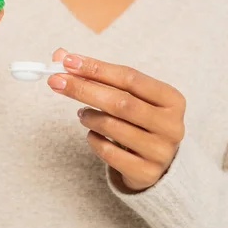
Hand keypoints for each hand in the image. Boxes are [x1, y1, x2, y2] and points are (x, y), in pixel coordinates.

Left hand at [48, 48, 185, 191]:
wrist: (157, 162)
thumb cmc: (138, 120)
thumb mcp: (127, 95)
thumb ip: (97, 75)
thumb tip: (60, 55)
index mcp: (171, 99)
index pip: (129, 77)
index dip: (96, 68)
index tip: (67, 61)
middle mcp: (171, 125)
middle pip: (120, 102)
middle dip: (83, 89)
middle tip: (55, 81)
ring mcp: (160, 151)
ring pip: (112, 127)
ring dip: (88, 116)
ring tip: (81, 113)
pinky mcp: (146, 172)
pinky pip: (108, 152)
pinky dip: (93, 139)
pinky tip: (93, 134)